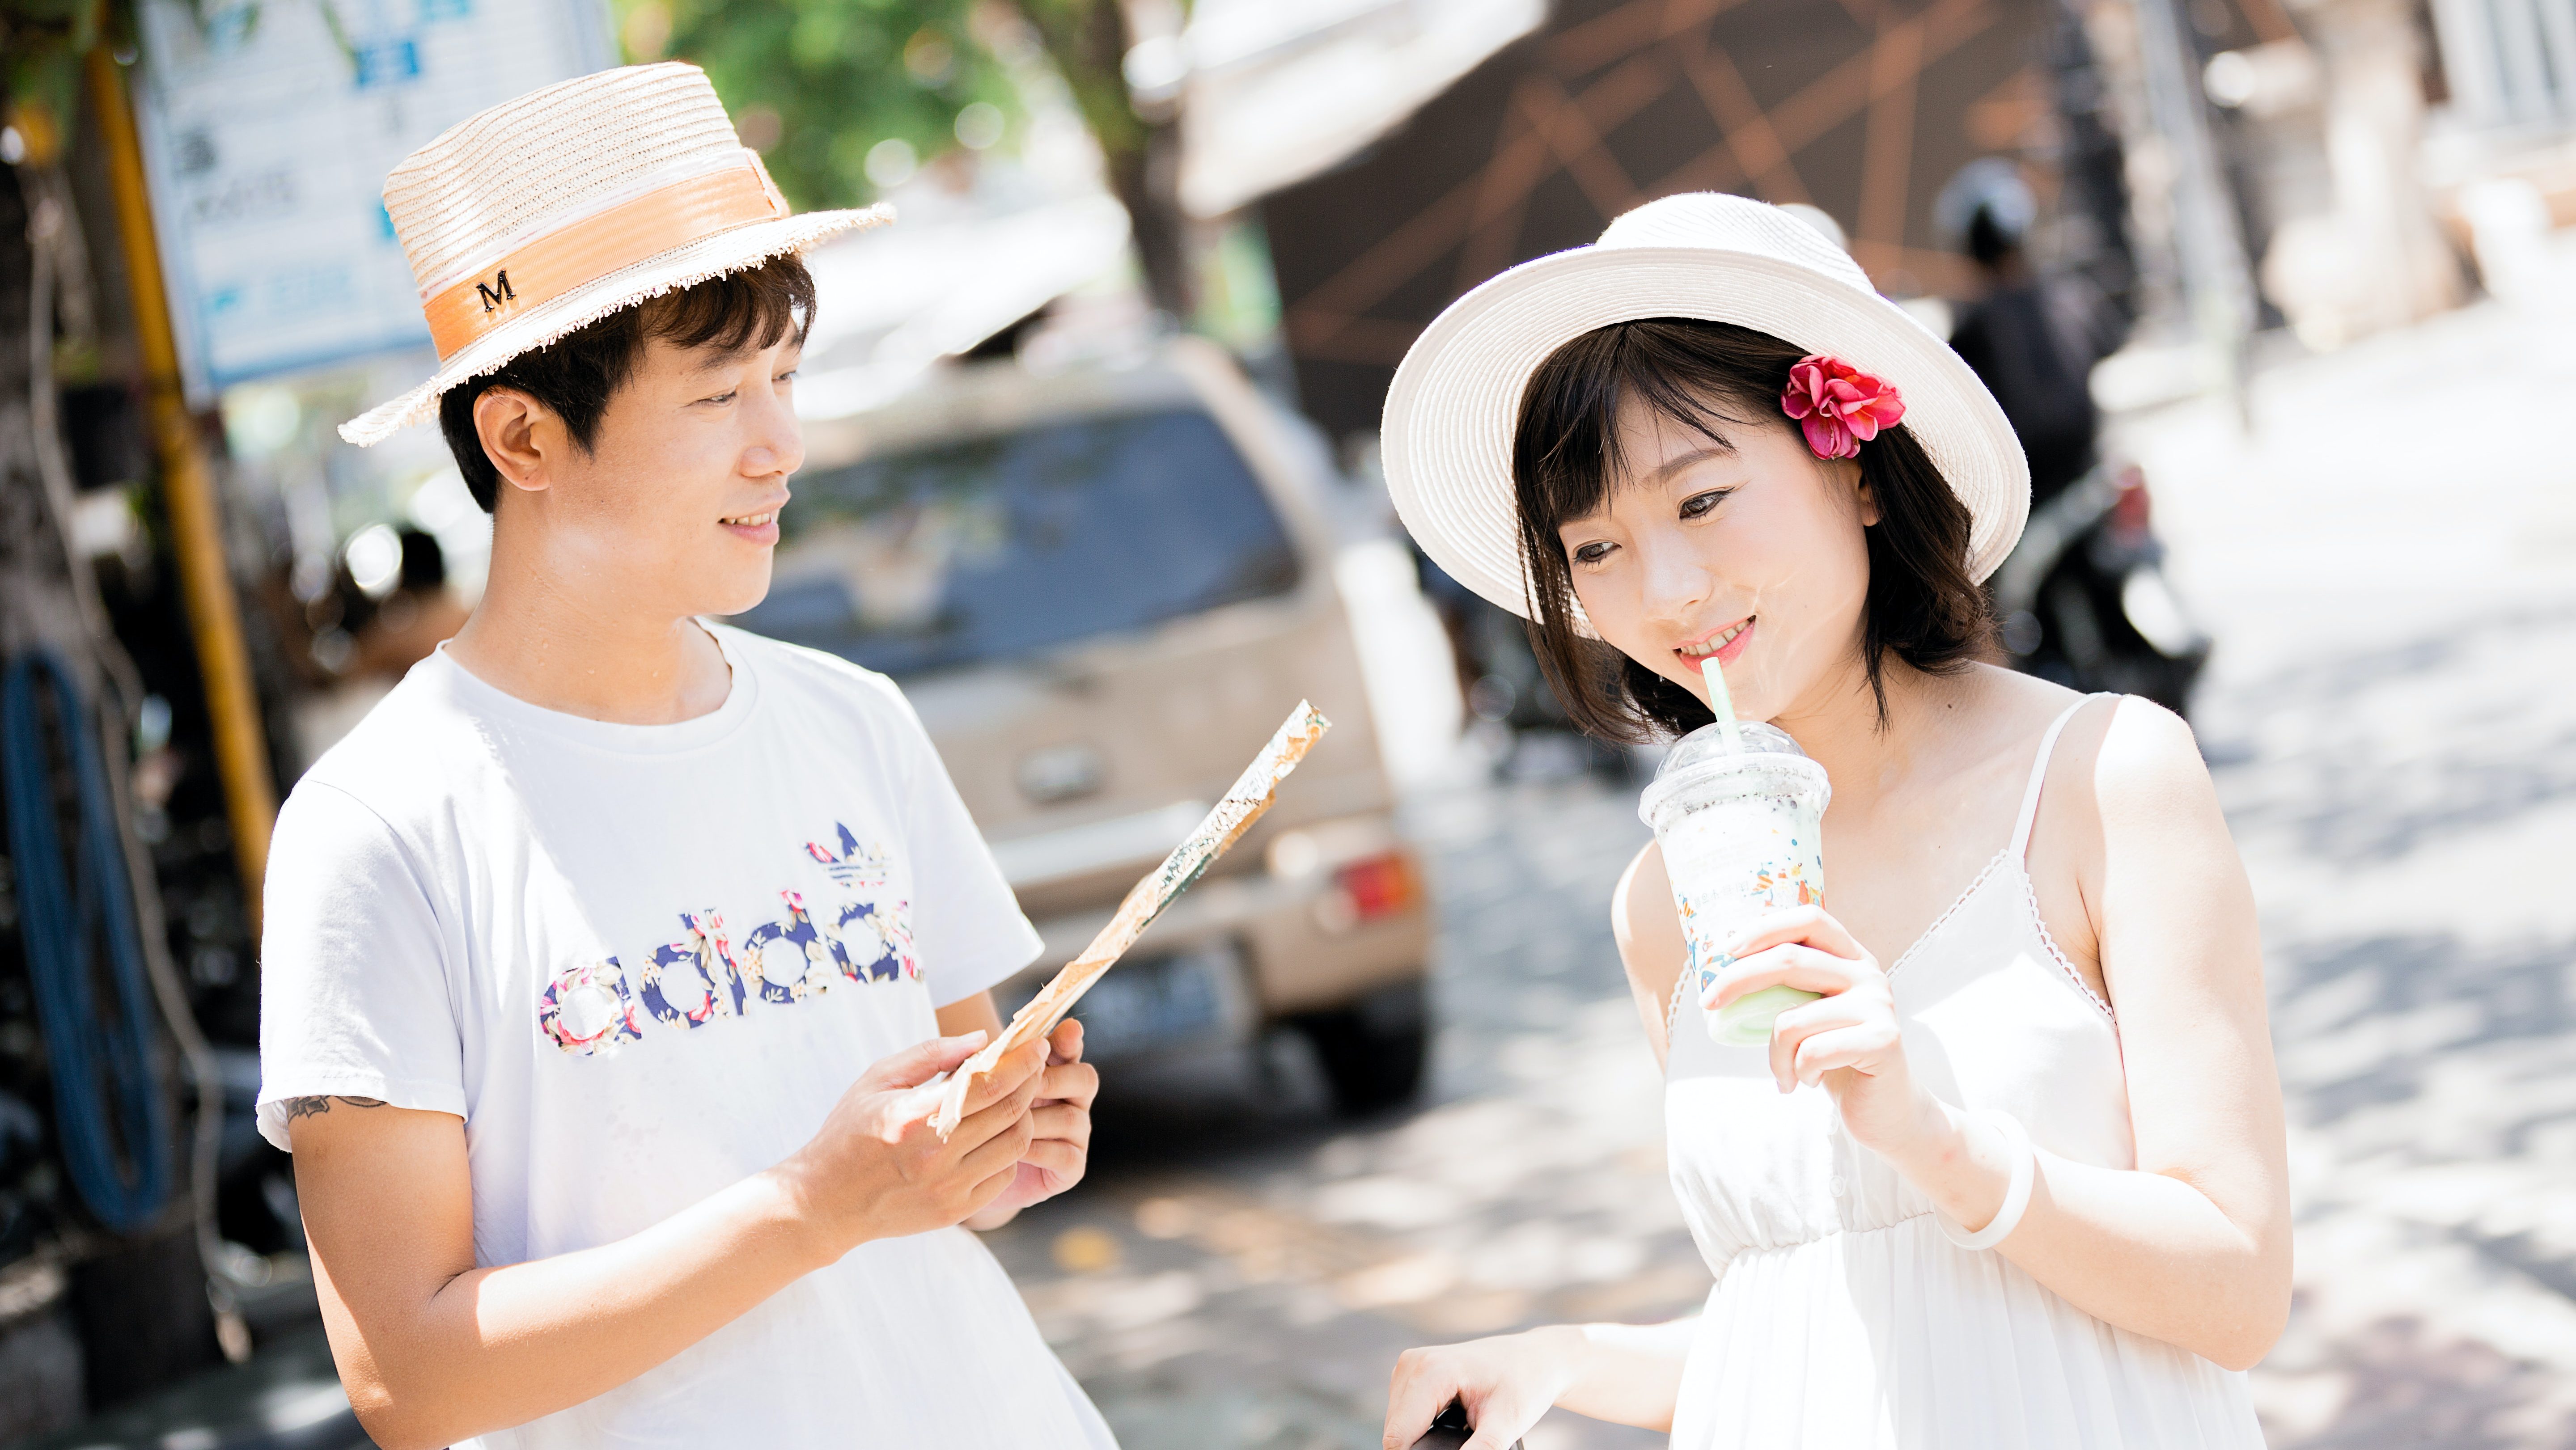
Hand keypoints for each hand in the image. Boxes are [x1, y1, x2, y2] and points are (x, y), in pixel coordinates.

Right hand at [775, 1030, 1045, 1257]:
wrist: (826, 1201)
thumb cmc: (850, 1131)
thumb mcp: (878, 1080)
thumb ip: (931, 1054)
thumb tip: (982, 1039)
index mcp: (915, 1116)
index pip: (990, 1084)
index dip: (1022, 1061)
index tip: (1037, 1045)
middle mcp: (936, 1155)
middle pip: (1011, 1111)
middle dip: (1031, 1082)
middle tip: (1033, 1065)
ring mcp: (949, 1187)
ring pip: (1015, 1144)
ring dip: (1023, 1116)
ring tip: (1013, 1099)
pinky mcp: (955, 1210)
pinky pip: (1003, 1175)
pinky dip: (1008, 1151)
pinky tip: (995, 1135)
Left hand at [967, 1019, 1098, 1227]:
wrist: (970, 1176)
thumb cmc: (972, 1122)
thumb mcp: (972, 1090)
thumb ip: (981, 1064)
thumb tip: (981, 1037)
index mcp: (1054, 1072)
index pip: (1069, 1049)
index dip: (1070, 1040)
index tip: (1066, 1031)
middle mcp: (1072, 1101)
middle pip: (1084, 1078)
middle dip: (1053, 1079)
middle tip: (1026, 1084)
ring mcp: (1076, 1135)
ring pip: (1071, 1117)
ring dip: (1037, 1119)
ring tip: (1004, 1125)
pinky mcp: (1072, 1168)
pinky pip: (1066, 1155)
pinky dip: (1039, 1151)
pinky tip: (1013, 1153)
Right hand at [1383, 1326, 1580, 1449]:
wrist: (1533, 1358)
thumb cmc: (1525, 1384)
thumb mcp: (1506, 1425)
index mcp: (1431, 1371)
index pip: (1398, 1437)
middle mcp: (1412, 1363)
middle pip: (1396, 1432)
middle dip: (1421, 1449)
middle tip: (1469, 1439)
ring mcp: (1409, 1365)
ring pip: (1397, 1424)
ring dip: (1420, 1438)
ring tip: (1460, 1429)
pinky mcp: (1411, 1372)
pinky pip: (1403, 1413)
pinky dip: (1421, 1426)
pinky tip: (1450, 1420)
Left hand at [1711, 906, 1939, 1158]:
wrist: (1886, 1110)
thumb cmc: (1836, 1058)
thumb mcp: (1812, 1013)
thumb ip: (1787, 988)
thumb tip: (1716, 975)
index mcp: (1851, 957)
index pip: (1810, 918)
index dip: (1763, 928)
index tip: (1723, 951)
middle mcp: (1868, 973)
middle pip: (1789, 961)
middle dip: (1736, 980)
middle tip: (1707, 1005)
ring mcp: (1878, 1005)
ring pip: (1792, 1020)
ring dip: (1774, 1056)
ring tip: (1785, 1074)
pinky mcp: (1884, 1040)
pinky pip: (1813, 1052)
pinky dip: (1797, 1073)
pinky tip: (1807, 1082)